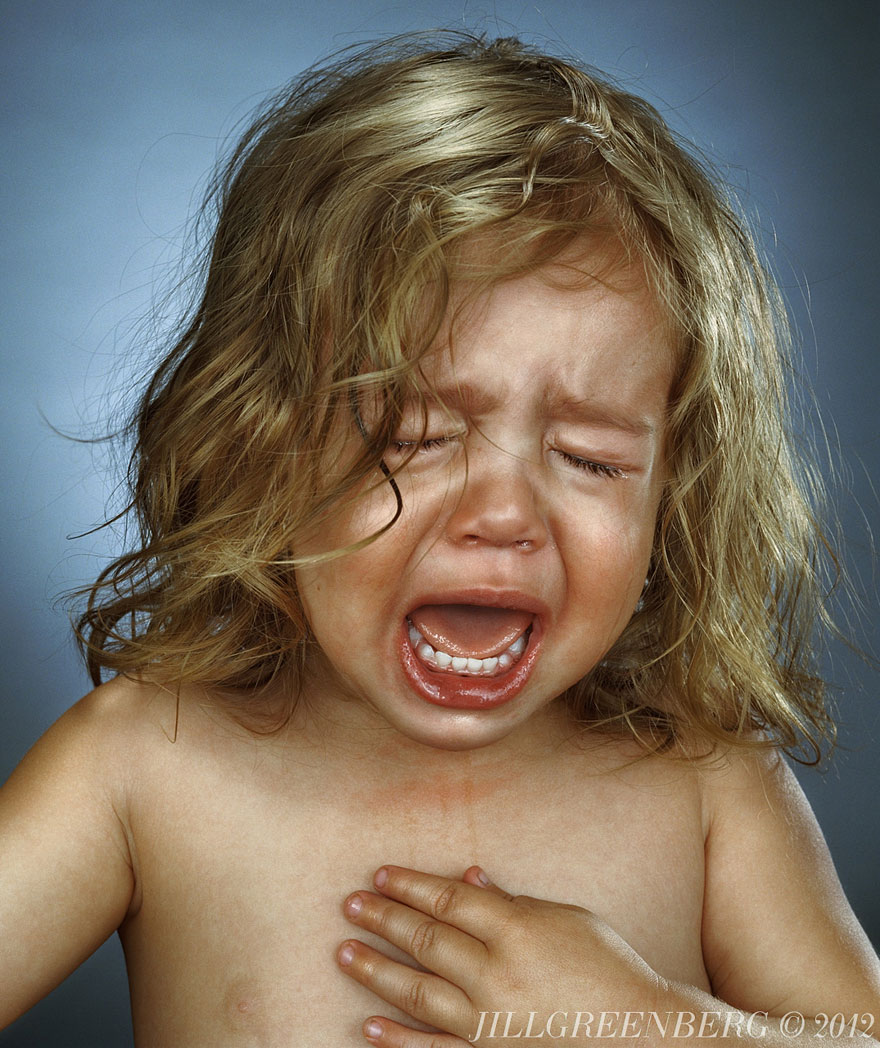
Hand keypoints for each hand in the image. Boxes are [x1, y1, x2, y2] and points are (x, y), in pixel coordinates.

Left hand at [336, 864, 667, 1045]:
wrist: (640, 1033)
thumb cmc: (609, 966)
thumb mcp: (565, 918)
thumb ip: (511, 900)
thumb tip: (468, 876)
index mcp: (516, 928)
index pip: (448, 899)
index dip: (410, 884)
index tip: (380, 875)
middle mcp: (497, 972)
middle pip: (426, 939)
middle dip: (384, 919)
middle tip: (349, 905)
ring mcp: (491, 1020)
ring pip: (419, 991)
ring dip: (376, 970)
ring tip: (344, 953)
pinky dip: (399, 1040)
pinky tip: (369, 1025)